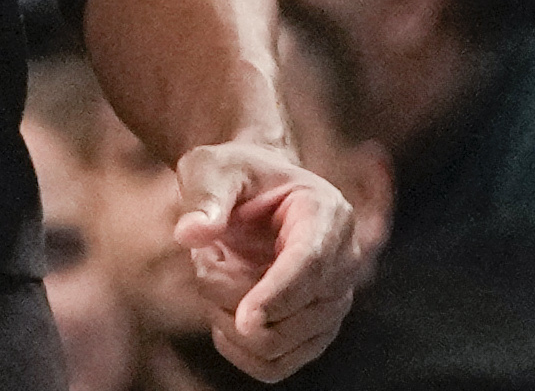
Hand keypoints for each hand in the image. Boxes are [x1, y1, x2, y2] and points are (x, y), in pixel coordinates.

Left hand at [173, 139, 376, 382]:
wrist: (253, 193)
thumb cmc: (235, 175)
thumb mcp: (214, 169)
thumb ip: (205, 197)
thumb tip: (191, 234)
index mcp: (327, 213)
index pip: (310, 265)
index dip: (278, 295)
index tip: (242, 320)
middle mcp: (343, 263)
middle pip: (297, 315)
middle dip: (233, 299)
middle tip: (204, 260)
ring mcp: (333, 302)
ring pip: (280, 346)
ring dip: (229, 322)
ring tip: (214, 276)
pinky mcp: (315, 332)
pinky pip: (275, 366)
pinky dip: (238, 350)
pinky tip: (222, 312)